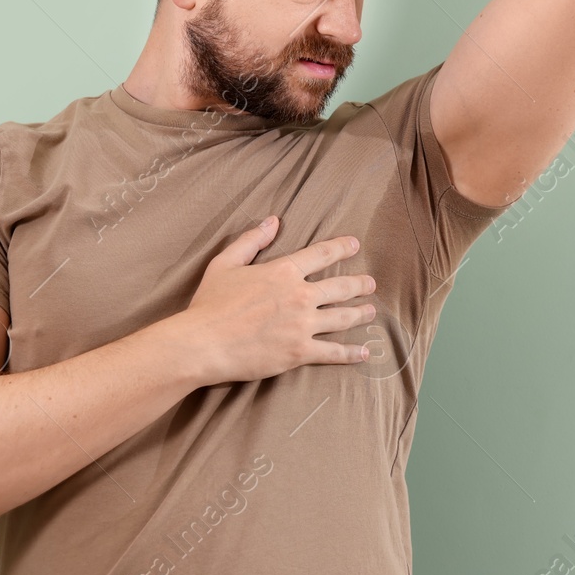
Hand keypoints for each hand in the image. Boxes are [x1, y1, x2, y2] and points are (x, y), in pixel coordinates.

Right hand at [176, 216, 377, 384]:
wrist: (202, 343)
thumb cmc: (209, 304)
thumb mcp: (225, 263)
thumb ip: (251, 240)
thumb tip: (272, 220)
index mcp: (284, 272)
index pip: (322, 254)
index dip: (342, 248)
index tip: (355, 245)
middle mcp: (300, 296)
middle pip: (341, 287)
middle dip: (360, 284)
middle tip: (371, 283)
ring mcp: (302, 325)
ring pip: (343, 317)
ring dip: (361, 313)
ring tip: (371, 310)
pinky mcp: (300, 352)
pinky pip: (333, 352)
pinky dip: (351, 353)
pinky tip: (364, 353)